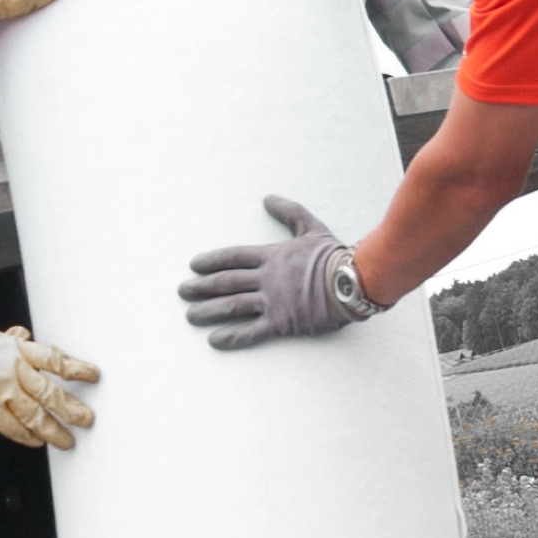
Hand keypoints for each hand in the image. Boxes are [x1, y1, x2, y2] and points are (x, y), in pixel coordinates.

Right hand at [0, 317, 99, 449]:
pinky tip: (36, 441)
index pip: (55, 361)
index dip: (77, 369)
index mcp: (18, 351)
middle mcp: (14, 371)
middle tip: (85, 419)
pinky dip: (25, 435)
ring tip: (66, 440)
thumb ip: (11, 341)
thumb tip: (22, 336)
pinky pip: (10, 426)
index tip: (92, 376)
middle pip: (50, 393)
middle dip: (71, 408)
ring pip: (34, 414)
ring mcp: (1, 391)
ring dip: (52, 429)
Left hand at [178, 195, 377, 349]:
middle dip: (201, 287)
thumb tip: (269, 198)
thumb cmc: (335, 256)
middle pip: (226, 282)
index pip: (233, 257)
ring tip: (190, 316)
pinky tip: (214, 340)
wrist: (354, 281)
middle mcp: (266, 278)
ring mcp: (272, 301)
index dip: (211, 261)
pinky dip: (232, 336)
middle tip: (182, 291)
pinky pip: (251, 332)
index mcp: (271, 256)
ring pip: (232, 306)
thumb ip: (289, 212)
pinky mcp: (282, 322)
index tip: (194, 266)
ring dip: (209, 311)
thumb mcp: (311, 227)